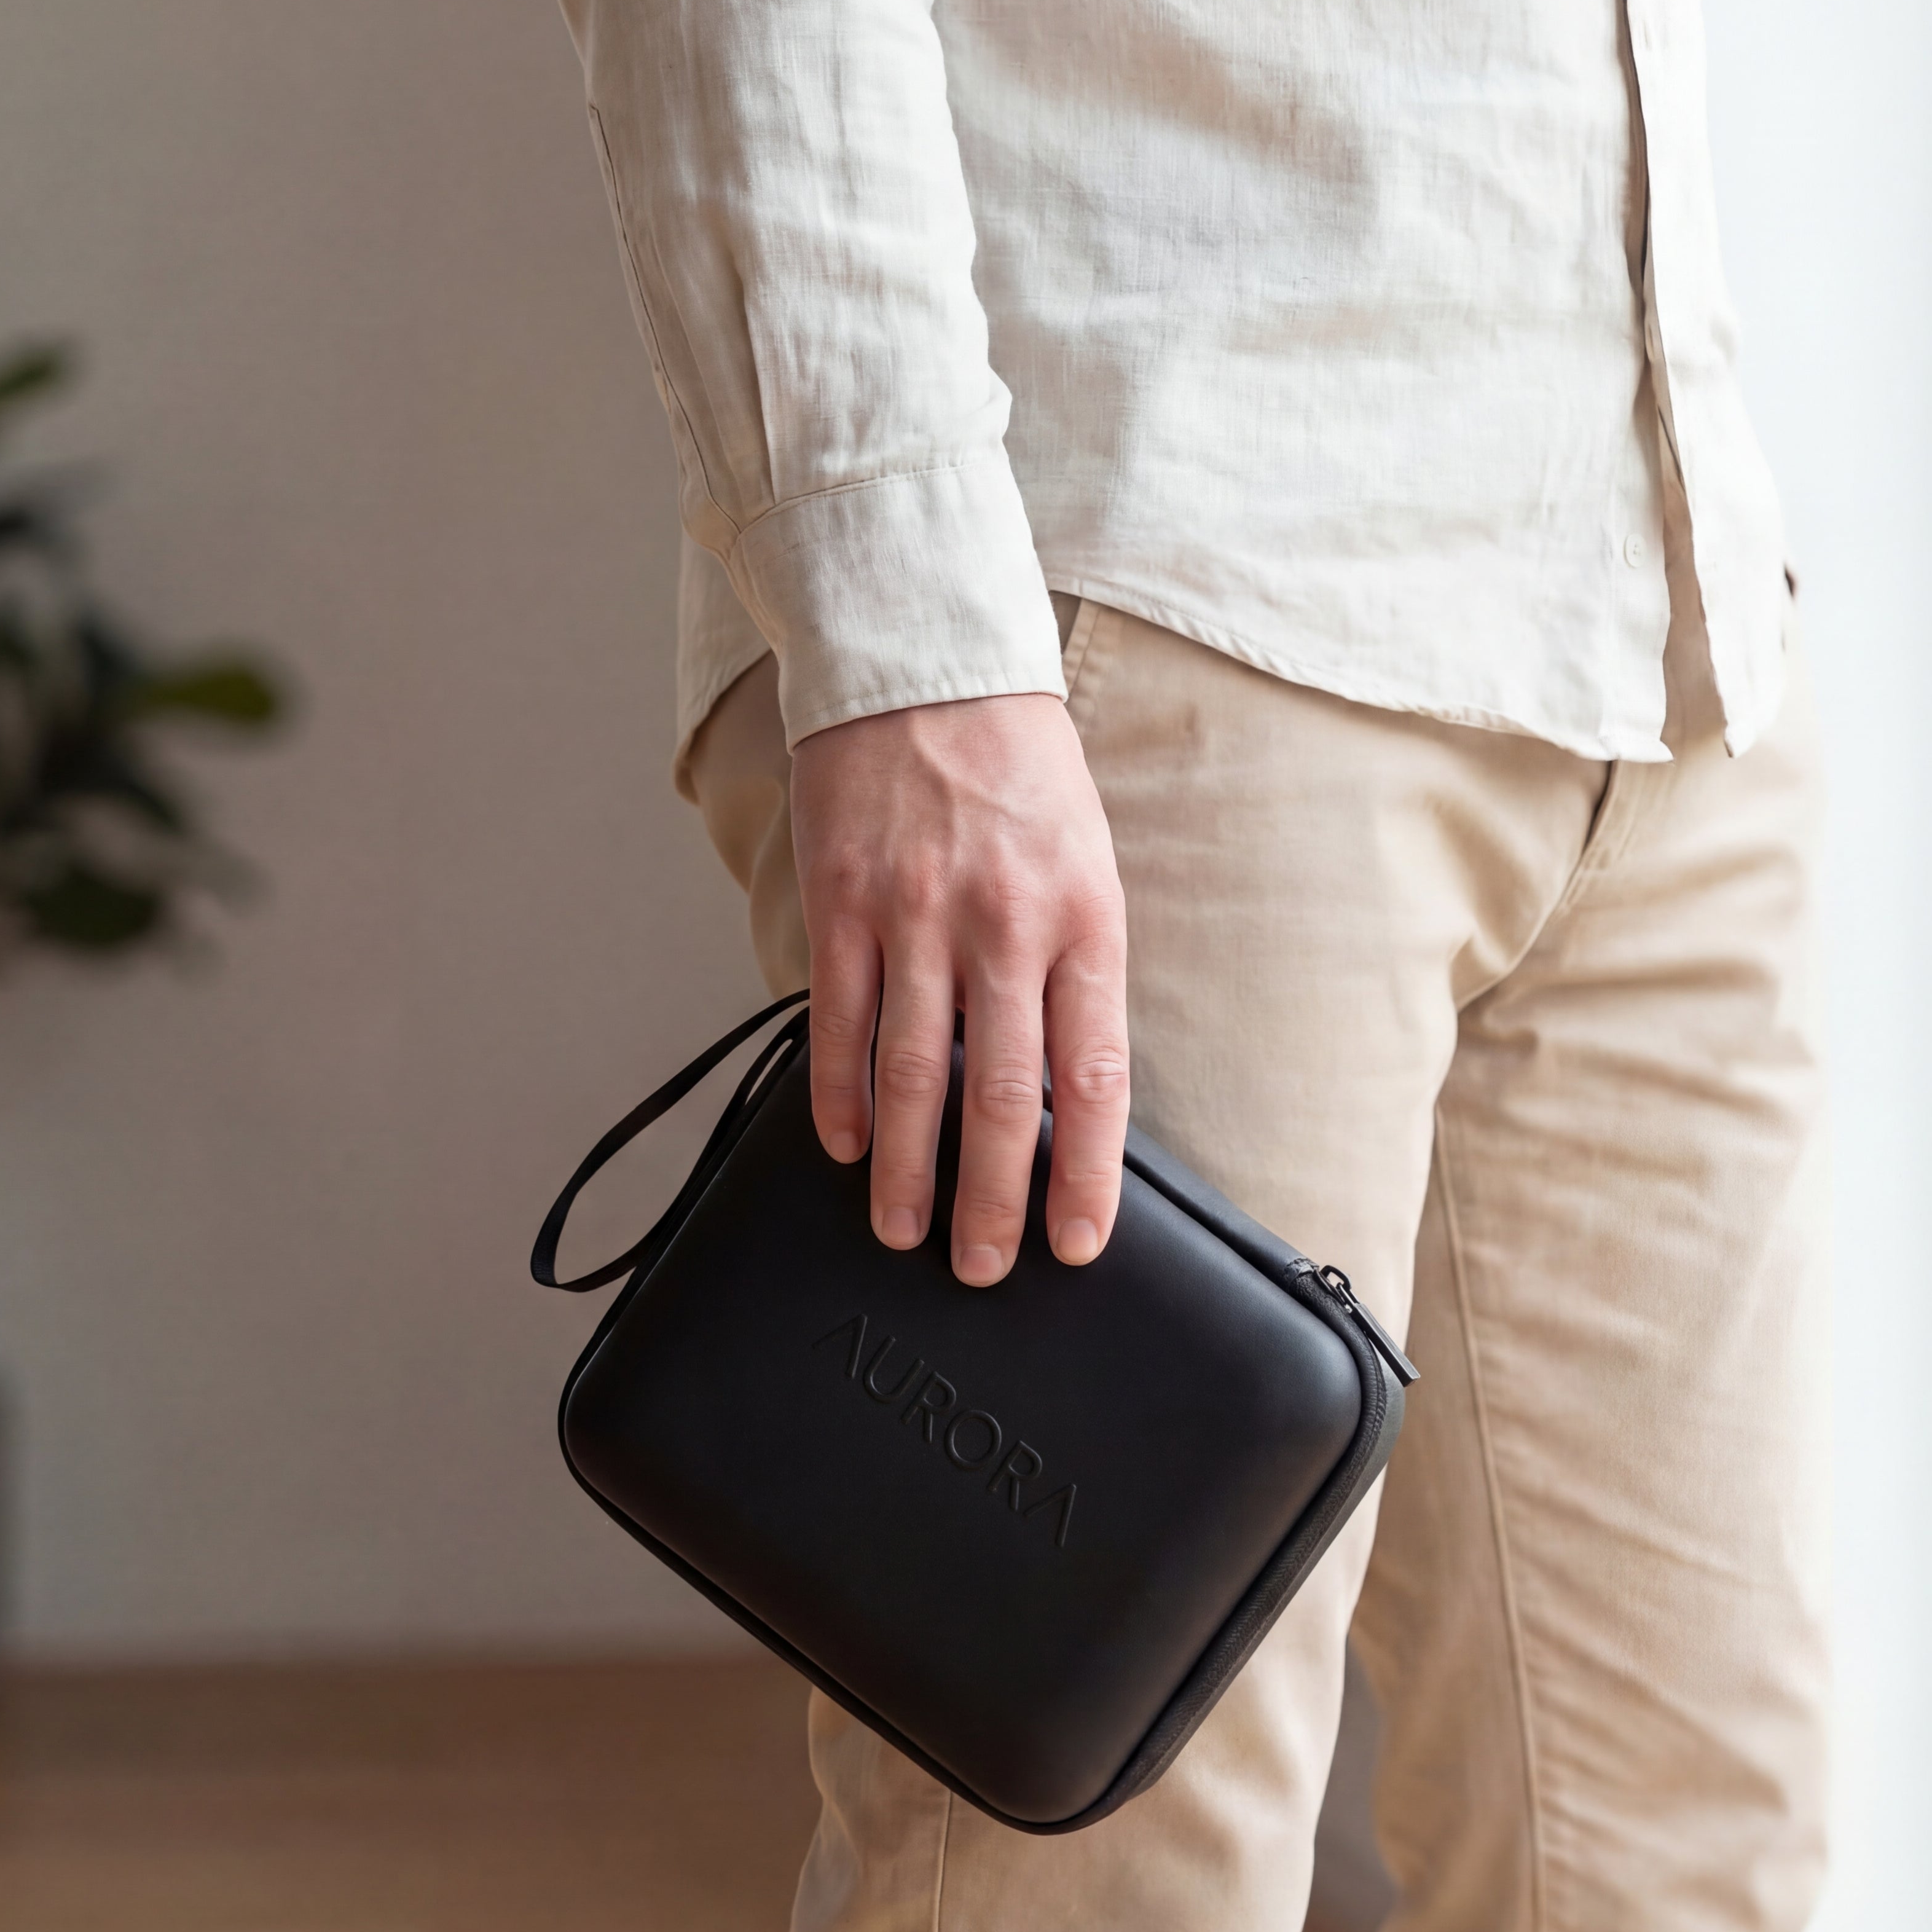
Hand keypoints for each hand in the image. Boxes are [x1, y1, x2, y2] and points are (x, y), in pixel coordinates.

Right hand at [791, 691, 1128, 1285]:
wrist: (927, 663)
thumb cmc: (1019, 772)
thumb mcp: (1085, 865)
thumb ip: (1073, 972)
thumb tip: (1056, 1092)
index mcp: (1083, 920)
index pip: (1093, 1078)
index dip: (1087, 1174)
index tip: (1077, 1243)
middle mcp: (1003, 925)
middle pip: (999, 1098)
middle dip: (991, 1201)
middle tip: (980, 1269)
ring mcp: (916, 916)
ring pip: (911, 1077)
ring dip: (907, 1171)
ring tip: (905, 1233)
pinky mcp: (842, 902)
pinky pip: (838, 1023)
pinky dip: (838, 1097)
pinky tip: (843, 1147)